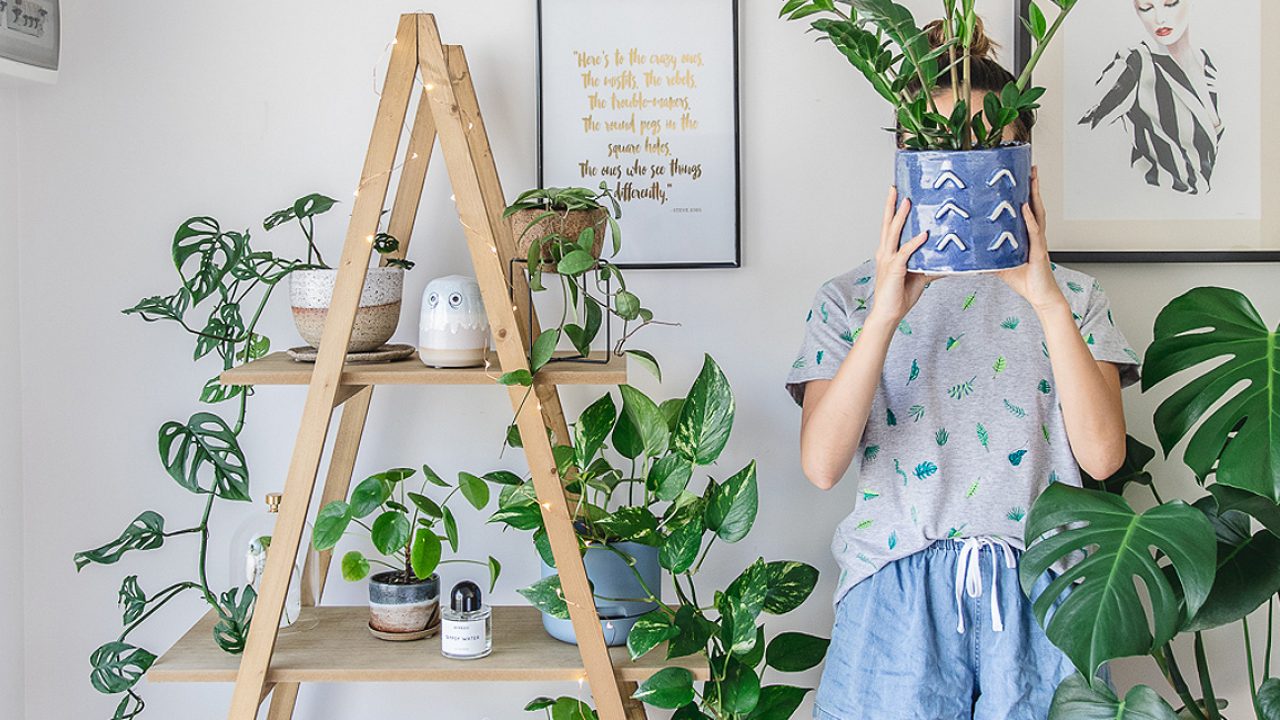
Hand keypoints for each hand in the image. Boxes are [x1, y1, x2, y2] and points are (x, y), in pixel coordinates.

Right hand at [867, 186, 931, 328]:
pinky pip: (905, 252)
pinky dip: (915, 242)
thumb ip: (932, 266)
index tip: (897, 194)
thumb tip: (949, 263)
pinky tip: (923, 234)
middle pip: (887, 224)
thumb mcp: (920, 277)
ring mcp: (888, 260)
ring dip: (900, 217)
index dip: (893, 210)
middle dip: (891, 205)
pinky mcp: (895, 270)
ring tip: (907, 202)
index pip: (890, 227)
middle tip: (895, 187)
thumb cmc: (900, 296)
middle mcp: (885, 253)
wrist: (889, 314)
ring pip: (893, 233)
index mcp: (889, 253)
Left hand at [996, 167, 1065, 312]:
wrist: (1040, 296)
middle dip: (1033, 186)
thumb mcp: (1000, 264)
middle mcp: (1035, 234)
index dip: (1025, 193)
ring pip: (1038, 213)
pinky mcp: (1039, 251)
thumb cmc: (1025, 280)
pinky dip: (1030, 218)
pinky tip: (1025, 207)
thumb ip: (989, 255)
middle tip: (1030, 168)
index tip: (1021, 176)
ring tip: (1032, 178)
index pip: (1027, 209)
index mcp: (1027, 235)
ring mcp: (1038, 241)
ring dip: (1034, 195)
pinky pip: (1034, 232)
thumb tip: (971, 251)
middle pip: (1035, 205)